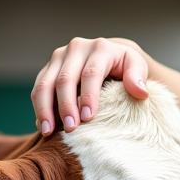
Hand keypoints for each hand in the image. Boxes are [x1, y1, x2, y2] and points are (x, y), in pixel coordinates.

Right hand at [30, 37, 150, 134]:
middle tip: (71, 130)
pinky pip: (38, 89)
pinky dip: (39, 108)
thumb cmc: (126, 67)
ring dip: (45, 109)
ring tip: (48, 131)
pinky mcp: (48, 68)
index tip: (88, 118)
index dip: (88, 96)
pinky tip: (43, 126)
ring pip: (45, 83)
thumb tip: (140, 92)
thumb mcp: (137, 67)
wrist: (110, 57)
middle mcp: (76, 48)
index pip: (91, 73)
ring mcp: (59, 57)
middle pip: (65, 79)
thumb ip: (138, 77)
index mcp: (99, 48)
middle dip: (66, 106)